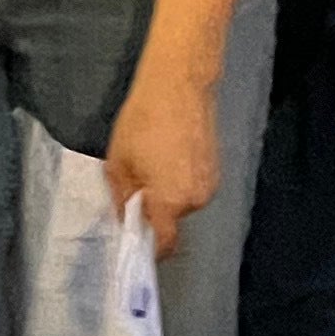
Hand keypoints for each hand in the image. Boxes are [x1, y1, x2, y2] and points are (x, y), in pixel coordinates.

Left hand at [104, 60, 219, 260]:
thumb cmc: (142, 122)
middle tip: (136, 185)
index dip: (151, 249)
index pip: (166, 243)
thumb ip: (121, 197)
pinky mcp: (217, 168)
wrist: (178, 86)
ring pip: (183, 202)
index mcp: (170, 201)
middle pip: (173, 220)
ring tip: (152, 162)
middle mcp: (197, 198)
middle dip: (154, 210)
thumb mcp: (118, 162)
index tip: (137, 243)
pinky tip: (168, 155)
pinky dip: (180, 180)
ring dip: (167, 194)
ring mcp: (211, 183)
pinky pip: (193, 186)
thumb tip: (126, 217)